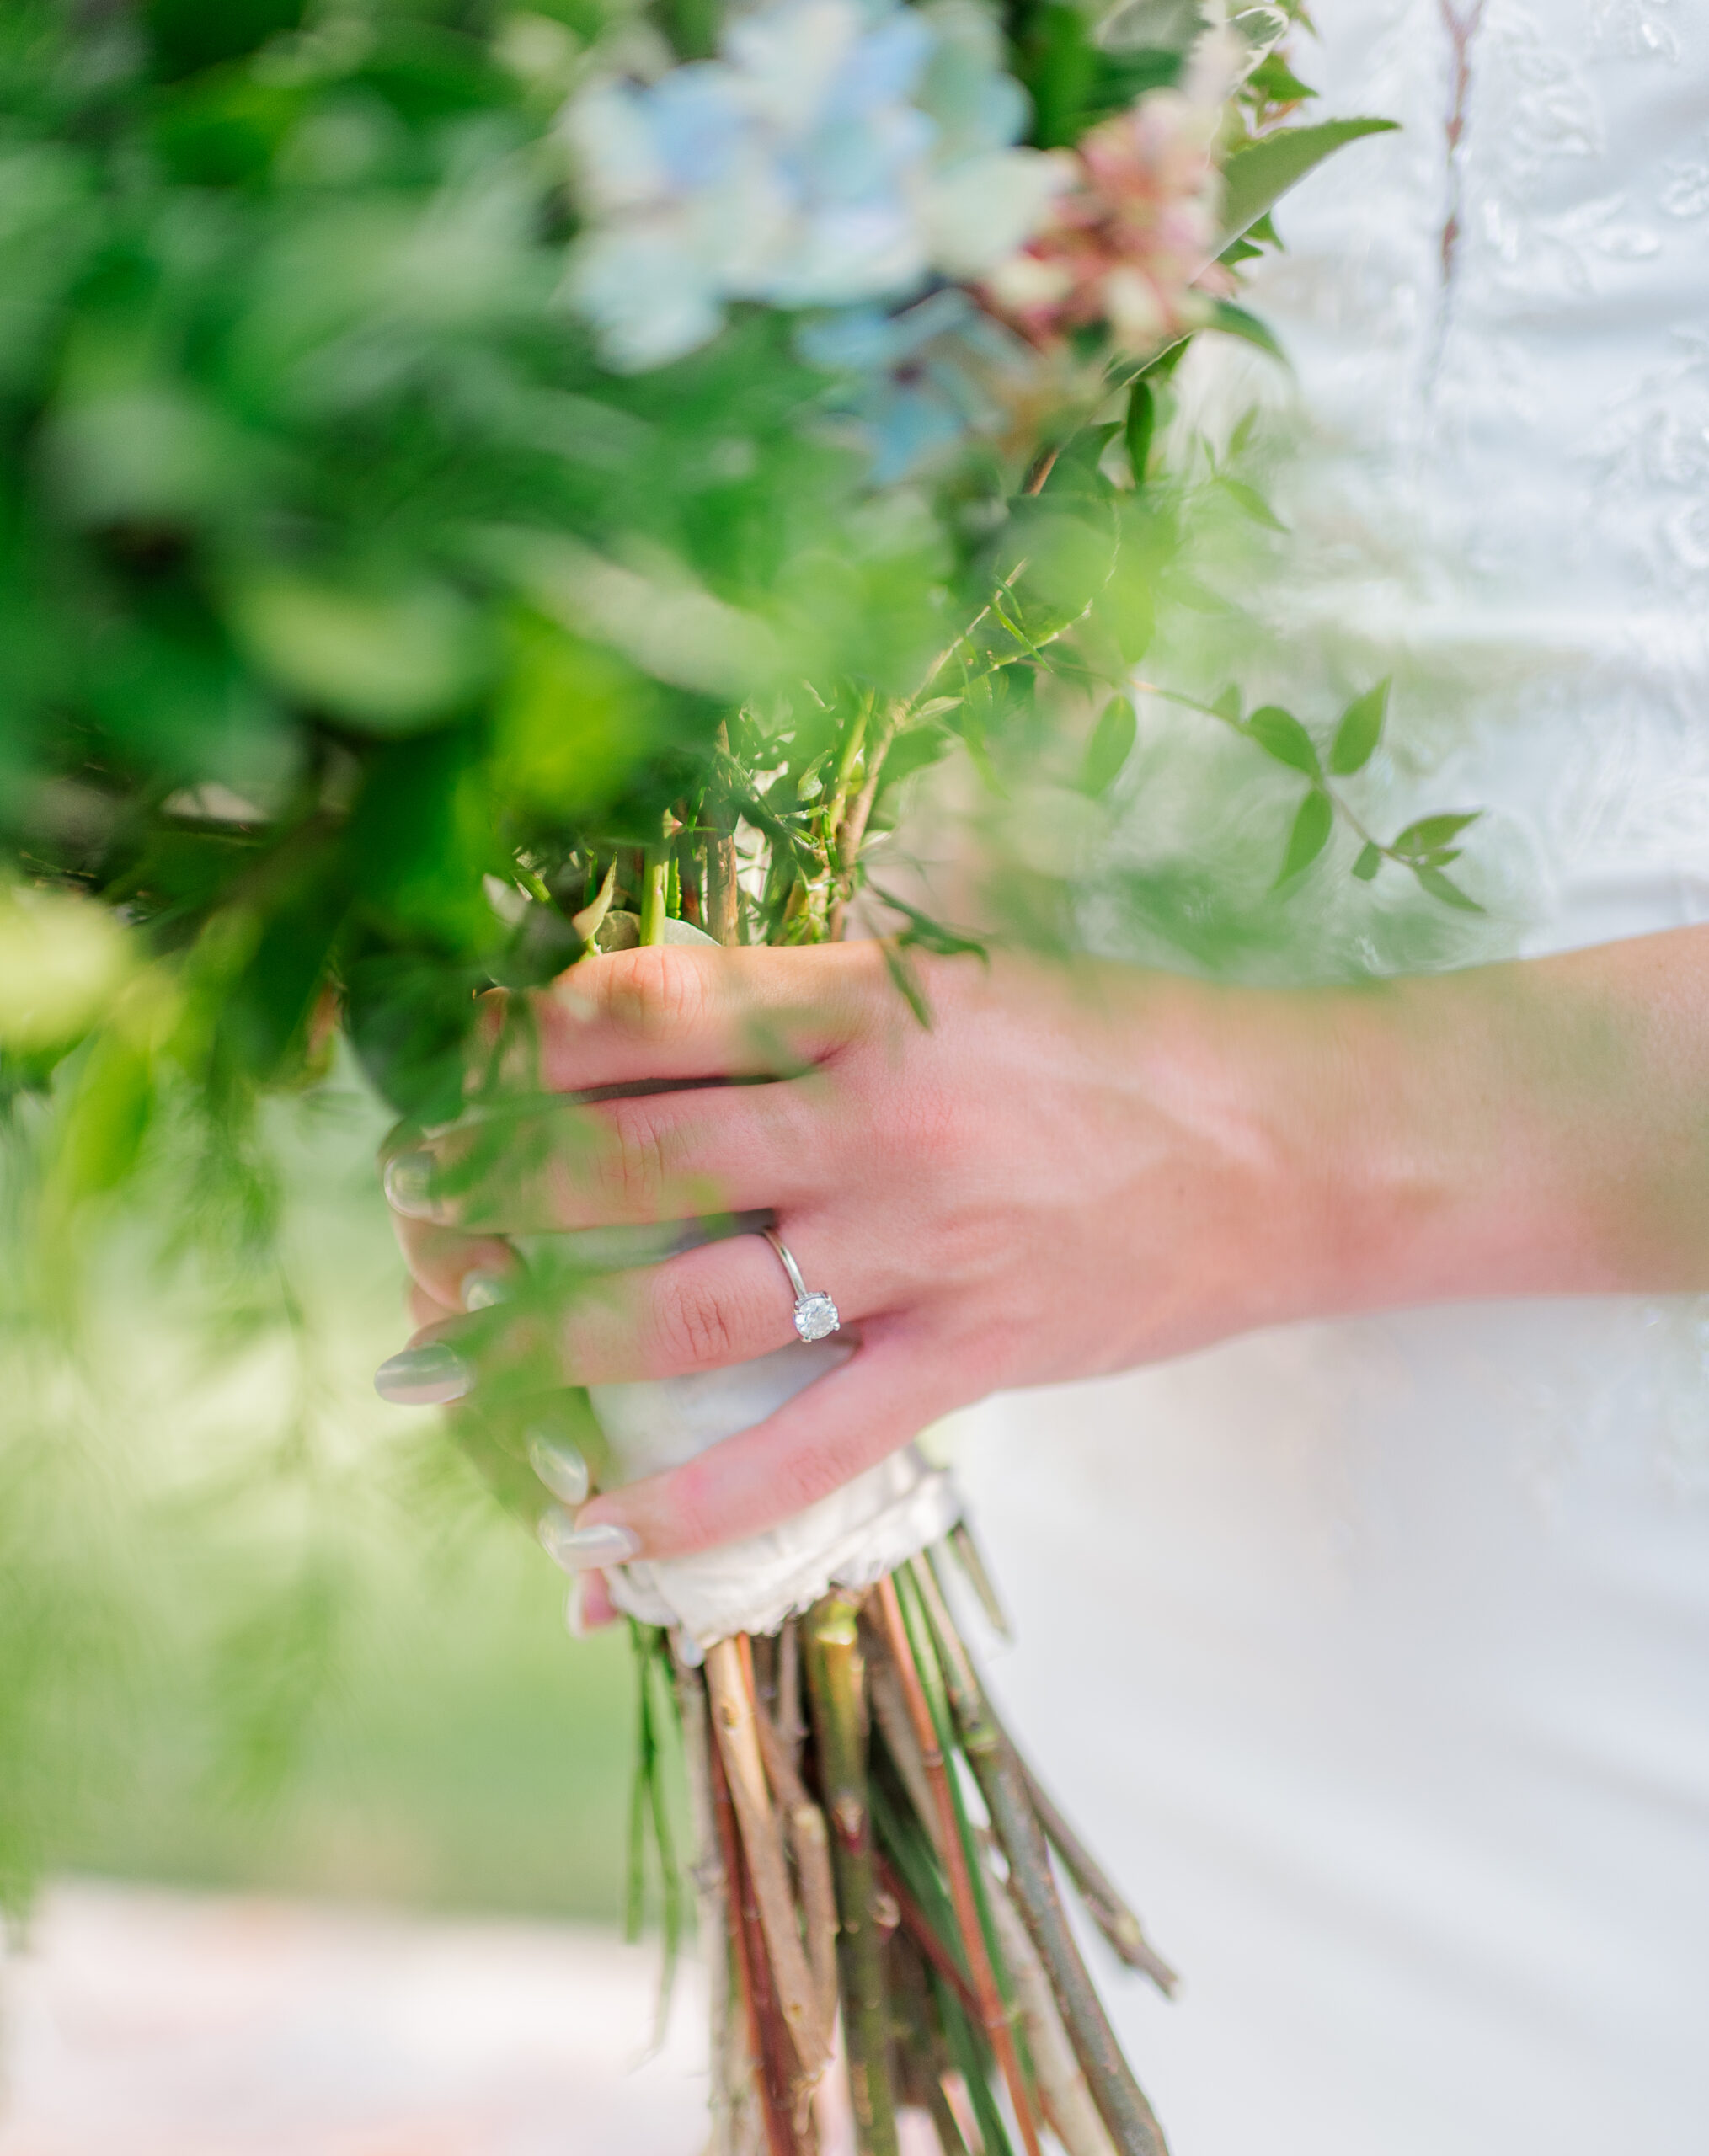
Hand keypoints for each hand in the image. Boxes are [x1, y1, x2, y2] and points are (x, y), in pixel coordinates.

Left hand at [376, 926, 1708, 1565]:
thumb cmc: (1126, 1048)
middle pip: (627, 1153)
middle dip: (493, 1186)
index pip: (646, 1006)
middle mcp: (870, 1118)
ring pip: (684, 1297)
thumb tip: (677, 1005)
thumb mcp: (974, 973)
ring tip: (443, 1356)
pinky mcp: (966, 1359)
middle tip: (410, 1206)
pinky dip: (698, 1504)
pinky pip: (804, 1447)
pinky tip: (600, 1544)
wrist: (1295, 1145)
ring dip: (545, 1333)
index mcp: (868, 999)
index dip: (529, 1038)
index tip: (473, 1066)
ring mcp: (914, 1248)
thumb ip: (829, 990)